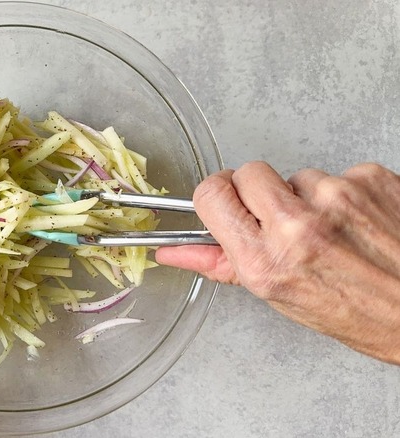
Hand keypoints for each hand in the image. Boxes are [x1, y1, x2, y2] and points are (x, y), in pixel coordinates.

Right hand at [156, 162, 399, 363]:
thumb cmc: (358, 314)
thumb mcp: (279, 297)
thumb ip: (222, 264)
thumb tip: (174, 251)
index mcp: (265, 261)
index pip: (212, 194)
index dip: (218, 196)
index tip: (227, 203)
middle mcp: (296, 227)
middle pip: (248, 172)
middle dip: (259, 191)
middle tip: (281, 220)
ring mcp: (336, 197)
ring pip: (296, 175)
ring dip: (307, 196)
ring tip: (333, 231)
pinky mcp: (370, 178)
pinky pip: (338, 173)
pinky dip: (345, 194)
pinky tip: (359, 222)